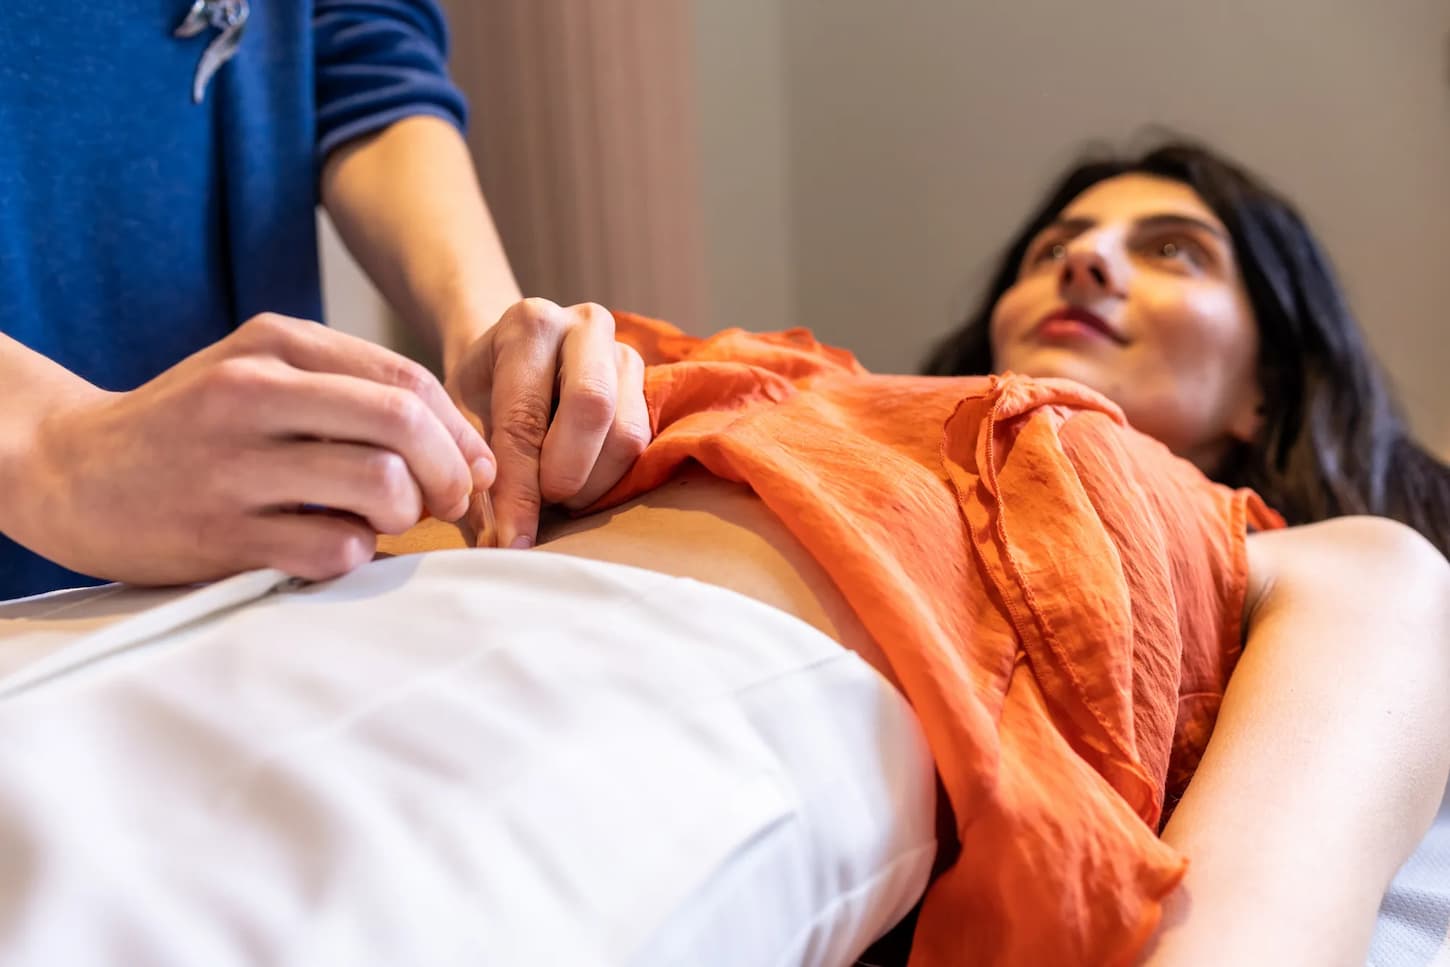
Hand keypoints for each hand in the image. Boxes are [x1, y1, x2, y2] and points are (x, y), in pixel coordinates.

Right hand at [19, 314, 494, 584]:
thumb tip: (466, 448)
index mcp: (273, 345)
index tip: (472, 467)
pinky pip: (335, 549)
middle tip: (451, 501)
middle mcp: (251, 392)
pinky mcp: (219, 534)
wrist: (69, 471)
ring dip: (405, 514)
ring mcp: (232, 465)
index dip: (459, 430)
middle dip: (451, 471)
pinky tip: (330, 546)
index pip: (406, 378)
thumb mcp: (260, 373)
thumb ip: (354, 393)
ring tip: (381, 520)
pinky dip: (355, 554)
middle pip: (403, 424)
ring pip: (380, 485)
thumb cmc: (193, 426)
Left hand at [446, 299, 649, 547]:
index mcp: (528, 325)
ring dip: (592, 483)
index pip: (525, 417)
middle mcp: (585, 326)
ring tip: (557, 495)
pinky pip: (642, 444)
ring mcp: (624, 352)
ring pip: (626, 433)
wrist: (512, 357)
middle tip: (544, 504)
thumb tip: (498, 542)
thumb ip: (472, 474)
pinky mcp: (647, 383)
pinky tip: (579, 482)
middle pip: (593, 408)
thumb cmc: (482, 391)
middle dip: (566, 475)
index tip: (511, 540)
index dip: (519, 489)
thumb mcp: (458, 422)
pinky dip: (610, 478)